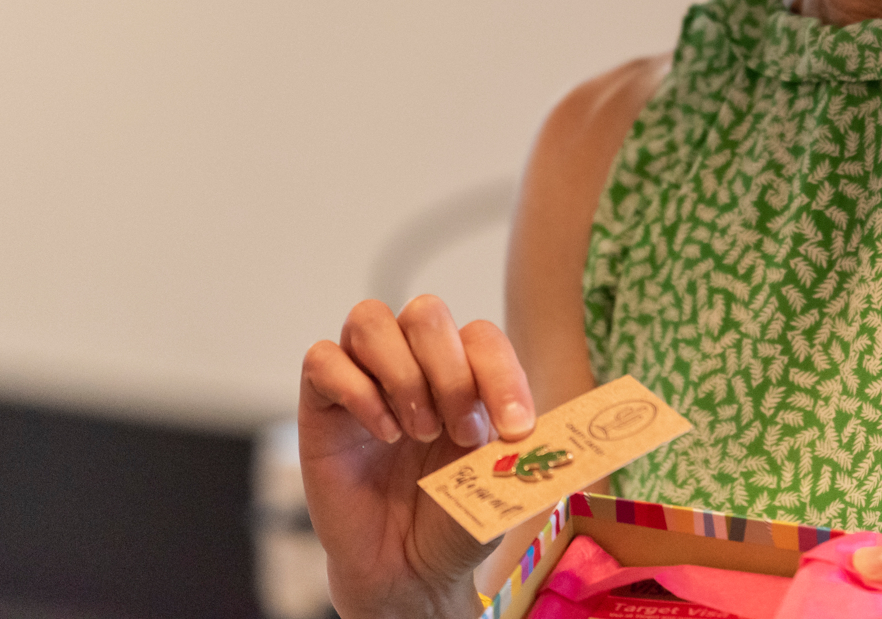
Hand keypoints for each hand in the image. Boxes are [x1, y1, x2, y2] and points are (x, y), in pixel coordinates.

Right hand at [299, 294, 539, 618]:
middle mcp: (413, 363)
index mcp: (463, 372)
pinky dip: (357, 391)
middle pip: (426, 312)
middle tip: (458, 433)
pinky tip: (383, 436)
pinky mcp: (321, 404)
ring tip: (417, 432)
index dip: (500, 374)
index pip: (480, 335)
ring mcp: (364, 379)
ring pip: (369, 320)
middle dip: (450, 372)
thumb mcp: (505, 480)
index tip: (514, 430)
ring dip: (402, 374)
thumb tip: (561, 430)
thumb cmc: (455, 518)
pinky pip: (323, 359)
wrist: (407, 569)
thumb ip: (530, 448)